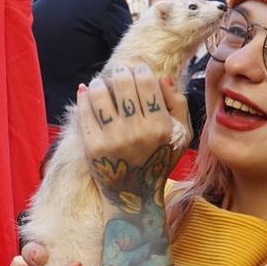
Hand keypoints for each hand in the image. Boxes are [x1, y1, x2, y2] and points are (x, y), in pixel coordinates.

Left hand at [79, 64, 186, 212]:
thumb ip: (179, 104)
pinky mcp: (93, 147)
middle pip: (123, 83)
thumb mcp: (182, 136)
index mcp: (161, 126)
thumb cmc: (160, 161)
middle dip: (120, 71)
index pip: (146, 82)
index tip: (137, 68)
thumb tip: (163, 77)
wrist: (135, 197)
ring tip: (102, 83)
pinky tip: (87, 92)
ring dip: (100, 83)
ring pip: (100, 94)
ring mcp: (113, 139)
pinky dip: (84, 97)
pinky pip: (84, 113)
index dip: (140, 68)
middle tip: (119, 71)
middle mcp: (137, 131)